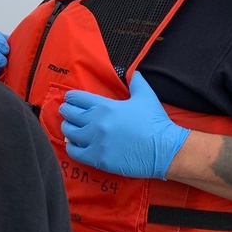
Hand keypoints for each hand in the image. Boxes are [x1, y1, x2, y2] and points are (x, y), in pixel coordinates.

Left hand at [59, 71, 189, 179]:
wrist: (165, 149)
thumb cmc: (155, 122)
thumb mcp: (145, 96)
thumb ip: (136, 82)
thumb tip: (133, 72)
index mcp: (105, 107)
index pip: (77, 98)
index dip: (71, 98)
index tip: (70, 99)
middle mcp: (96, 123)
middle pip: (70, 114)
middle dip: (67, 111)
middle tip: (67, 112)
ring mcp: (96, 142)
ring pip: (69, 132)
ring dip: (68, 128)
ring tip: (70, 128)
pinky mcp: (98, 159)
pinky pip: (75, 152)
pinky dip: (72, 147)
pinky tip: (75, 145)